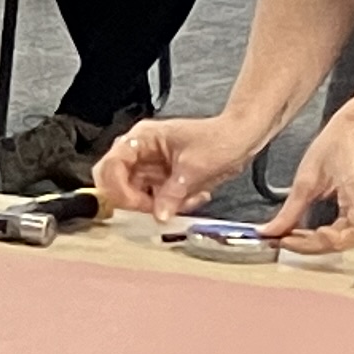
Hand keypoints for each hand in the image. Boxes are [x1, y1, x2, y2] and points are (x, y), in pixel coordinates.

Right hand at [96, 112, 258, 219]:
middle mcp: (139, 151)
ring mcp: (149, 165)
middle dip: (135, 200)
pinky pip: (153, 199)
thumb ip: (172, 193)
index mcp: (141, 138)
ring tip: (184, 201)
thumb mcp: (194, 168)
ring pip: (134, 194)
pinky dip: (169, 205)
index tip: (137, 206)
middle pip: (116, 182)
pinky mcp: (160, 178)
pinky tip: (191, 197)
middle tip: (155, 209)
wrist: (242, 138)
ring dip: (157, 205)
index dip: (118, 189)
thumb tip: (158, 215)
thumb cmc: (220, 140)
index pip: (111, 165)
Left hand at [258, 112, 353, 255]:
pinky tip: (308, 233)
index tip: (285, 241)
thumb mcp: (307, 178)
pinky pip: (347, 232)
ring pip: (347, 242)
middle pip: (345, 244)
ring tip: (293, 238)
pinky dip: (326, 236)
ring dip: (319, 244)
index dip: (311, 245)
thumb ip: (290, 210)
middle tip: (286, 242)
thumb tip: (272, 231)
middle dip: (314, 247)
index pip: (340, 237)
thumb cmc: (340, 145)